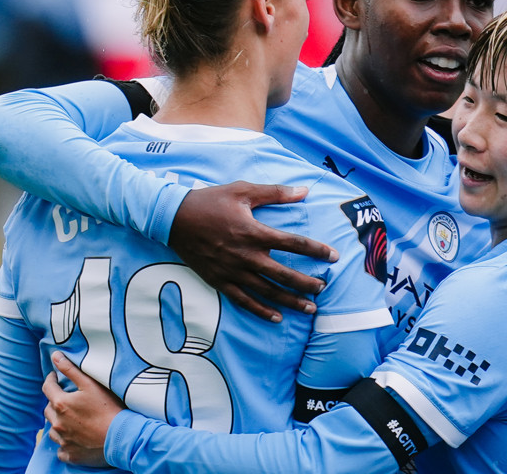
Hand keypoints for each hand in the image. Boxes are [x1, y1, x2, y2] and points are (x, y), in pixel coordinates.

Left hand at [43, 352, 124, 466]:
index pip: (47, 388)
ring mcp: (62, 440)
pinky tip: (75, 437)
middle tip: (67, 399)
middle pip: (48, 409)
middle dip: (55, 402)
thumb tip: (55, 356)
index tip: (55, 377)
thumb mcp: (91, 385)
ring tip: (72, 419)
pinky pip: (60, 447)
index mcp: (61, 404)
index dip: (51, 380)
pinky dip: (65, 441)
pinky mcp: (69, 453)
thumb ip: (71, 370)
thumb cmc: (109, 409)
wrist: (121, 437)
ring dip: (59, 422)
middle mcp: (57, 423)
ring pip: (53, 428)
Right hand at [169, 182, 337, 320]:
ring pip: (267, 291)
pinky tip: (277, 317)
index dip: (316, 250)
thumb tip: (304, 190)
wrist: (172, 218)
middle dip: (307, 283)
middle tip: (324, 288)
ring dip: (290, 300)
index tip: (334, 257)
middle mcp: (245, 255)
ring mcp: (232, 271)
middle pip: (283, 274)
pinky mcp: (219, 281)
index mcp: (254, 232)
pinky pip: (243, 300)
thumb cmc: (210, 201)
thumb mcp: (243, 191)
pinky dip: (261, 310)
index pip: (293, 243)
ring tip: (310, 308)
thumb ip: (275, 193)